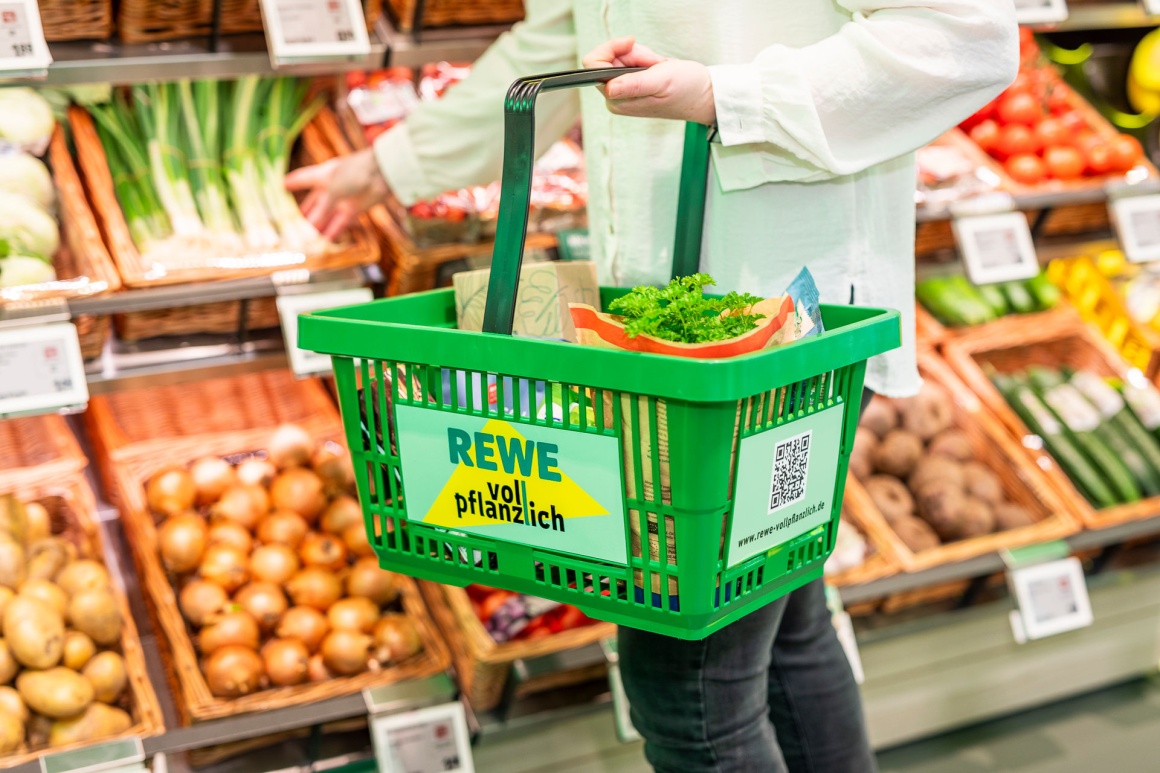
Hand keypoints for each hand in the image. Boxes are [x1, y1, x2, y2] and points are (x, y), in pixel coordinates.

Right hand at [284, 147, 388, 240]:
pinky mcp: (353, 209)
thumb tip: (309, 228)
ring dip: (317, 227)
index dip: (291, 184)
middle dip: (303, 215)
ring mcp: (342, 199)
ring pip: (325, 216)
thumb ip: (320, 210)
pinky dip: (332, 232)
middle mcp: (329, 188)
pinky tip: (323, 242)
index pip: (301, 180)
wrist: (381, 174)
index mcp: (320, 175)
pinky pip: (340, 223)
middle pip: (313, 203)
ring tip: (305, 240)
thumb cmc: (353, 173)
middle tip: (290, 226)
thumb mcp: (332, 191)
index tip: (280, 189)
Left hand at [582, 36, 715, 124]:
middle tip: (653, 63)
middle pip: (607, 59)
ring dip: (640, 55)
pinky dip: (642, 58)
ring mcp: (622, 91)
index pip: (593, 65)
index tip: (631, 43)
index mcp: (618, 99)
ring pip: (619, 57)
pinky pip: (628, 60)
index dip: (611, 48)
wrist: (702, 93)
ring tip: (657, 67)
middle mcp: (616, 97)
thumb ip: (634, 84)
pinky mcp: (630, 84)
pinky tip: (656, 67)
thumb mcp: (661, 82)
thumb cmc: (686, 90)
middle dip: (631, 54)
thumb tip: (609, 89)